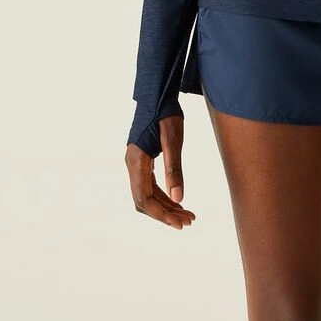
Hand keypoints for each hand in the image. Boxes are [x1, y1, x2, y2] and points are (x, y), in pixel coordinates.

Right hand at [126, 113, 194, 228]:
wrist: (157, 95)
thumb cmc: (166, 114)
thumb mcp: (174, 141)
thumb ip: (174, 169)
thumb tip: (179, 198)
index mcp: (137, 161)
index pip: (144, 199)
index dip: (161, 215)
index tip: (179, 224)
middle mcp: (132, 165)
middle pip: (144, 201)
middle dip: (165, 214)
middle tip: (189, 221)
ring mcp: (135, 163)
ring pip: (147, 195)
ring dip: (166, 206)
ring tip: (188, 215)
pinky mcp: (142, 161)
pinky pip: (150, 186)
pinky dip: (164, 196)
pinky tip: (178, 201)